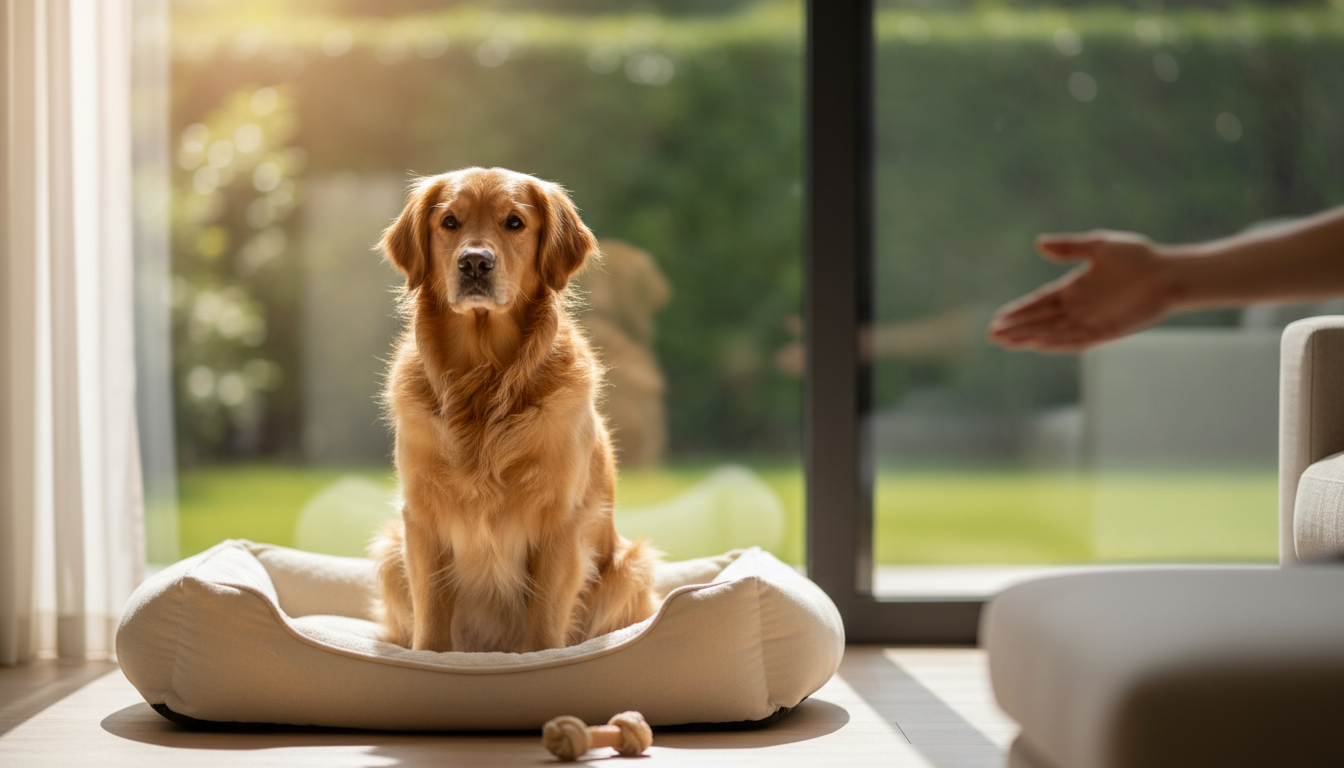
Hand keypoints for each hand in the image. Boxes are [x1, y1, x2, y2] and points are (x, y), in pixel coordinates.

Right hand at [987, 231, 1175, 351]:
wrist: (1169, 272)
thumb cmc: (1138, 256)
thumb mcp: (1099, 245)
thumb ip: (1069, 247)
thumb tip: (1038, 244)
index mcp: (1074, 288)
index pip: (1039, 303)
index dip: (1018, 311)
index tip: (997, 318)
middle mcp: (1079, 308)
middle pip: (1040, 321)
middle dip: (1016, 328)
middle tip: (991, 336)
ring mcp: (1092, 321)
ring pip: (1053, 333)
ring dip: (1030, 338)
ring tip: (1006, 343)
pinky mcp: (1107, 332)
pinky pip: (1076, 341)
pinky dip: (1056, 343)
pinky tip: (1037, 344)